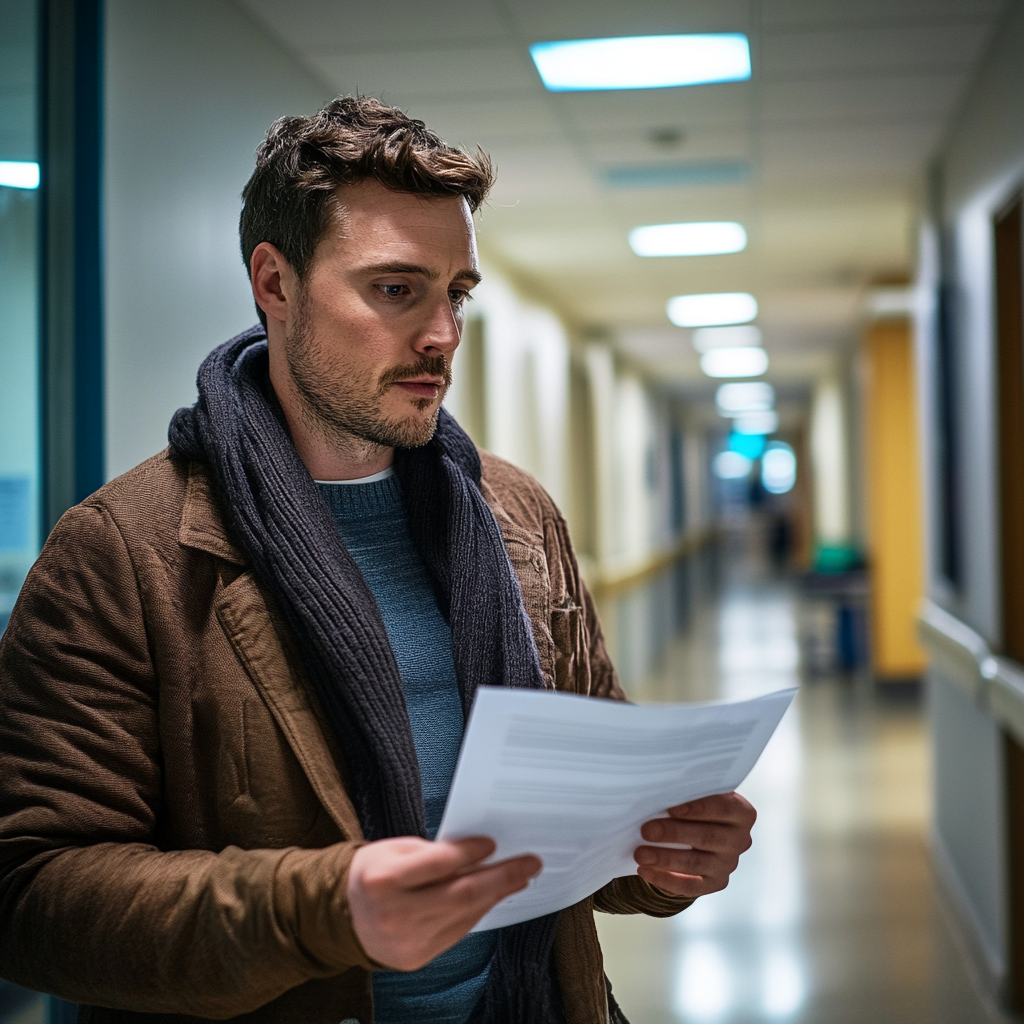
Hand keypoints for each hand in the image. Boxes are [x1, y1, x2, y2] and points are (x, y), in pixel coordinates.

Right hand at [347, 836, 540, 970]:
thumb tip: (479, 854)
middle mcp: (395, 915)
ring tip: (519, 878)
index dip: (470, 852)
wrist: (344, 916)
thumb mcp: (394, 849)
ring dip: (496, 895)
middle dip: (501, 877)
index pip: (438, 864)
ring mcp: (407, 941)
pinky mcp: (417, 958)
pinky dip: (479, 912)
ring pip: (464, 915)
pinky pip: (458, 932)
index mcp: (384, 880)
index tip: (493, 843)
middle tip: (529, 863)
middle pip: (460, 894)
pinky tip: (493, 897)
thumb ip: (433, 853)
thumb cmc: (374, 873)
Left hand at [633, 792, 755, 897]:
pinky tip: (645, 870)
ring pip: (696, 863)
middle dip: (674, 834)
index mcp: (741, 813)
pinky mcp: (715, 883)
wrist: (696, 833)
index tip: (670, 808)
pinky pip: (690, 886)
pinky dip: (665, 879)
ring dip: (665, 859)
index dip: (696, 808)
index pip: (722, 808)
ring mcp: (728, 864)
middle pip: (707, 837)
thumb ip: (686, 794)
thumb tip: (657, 796)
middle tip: (646, 831)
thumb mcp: (695, 795)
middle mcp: (740, 840)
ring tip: (640, 854)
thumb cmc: (693, 806)